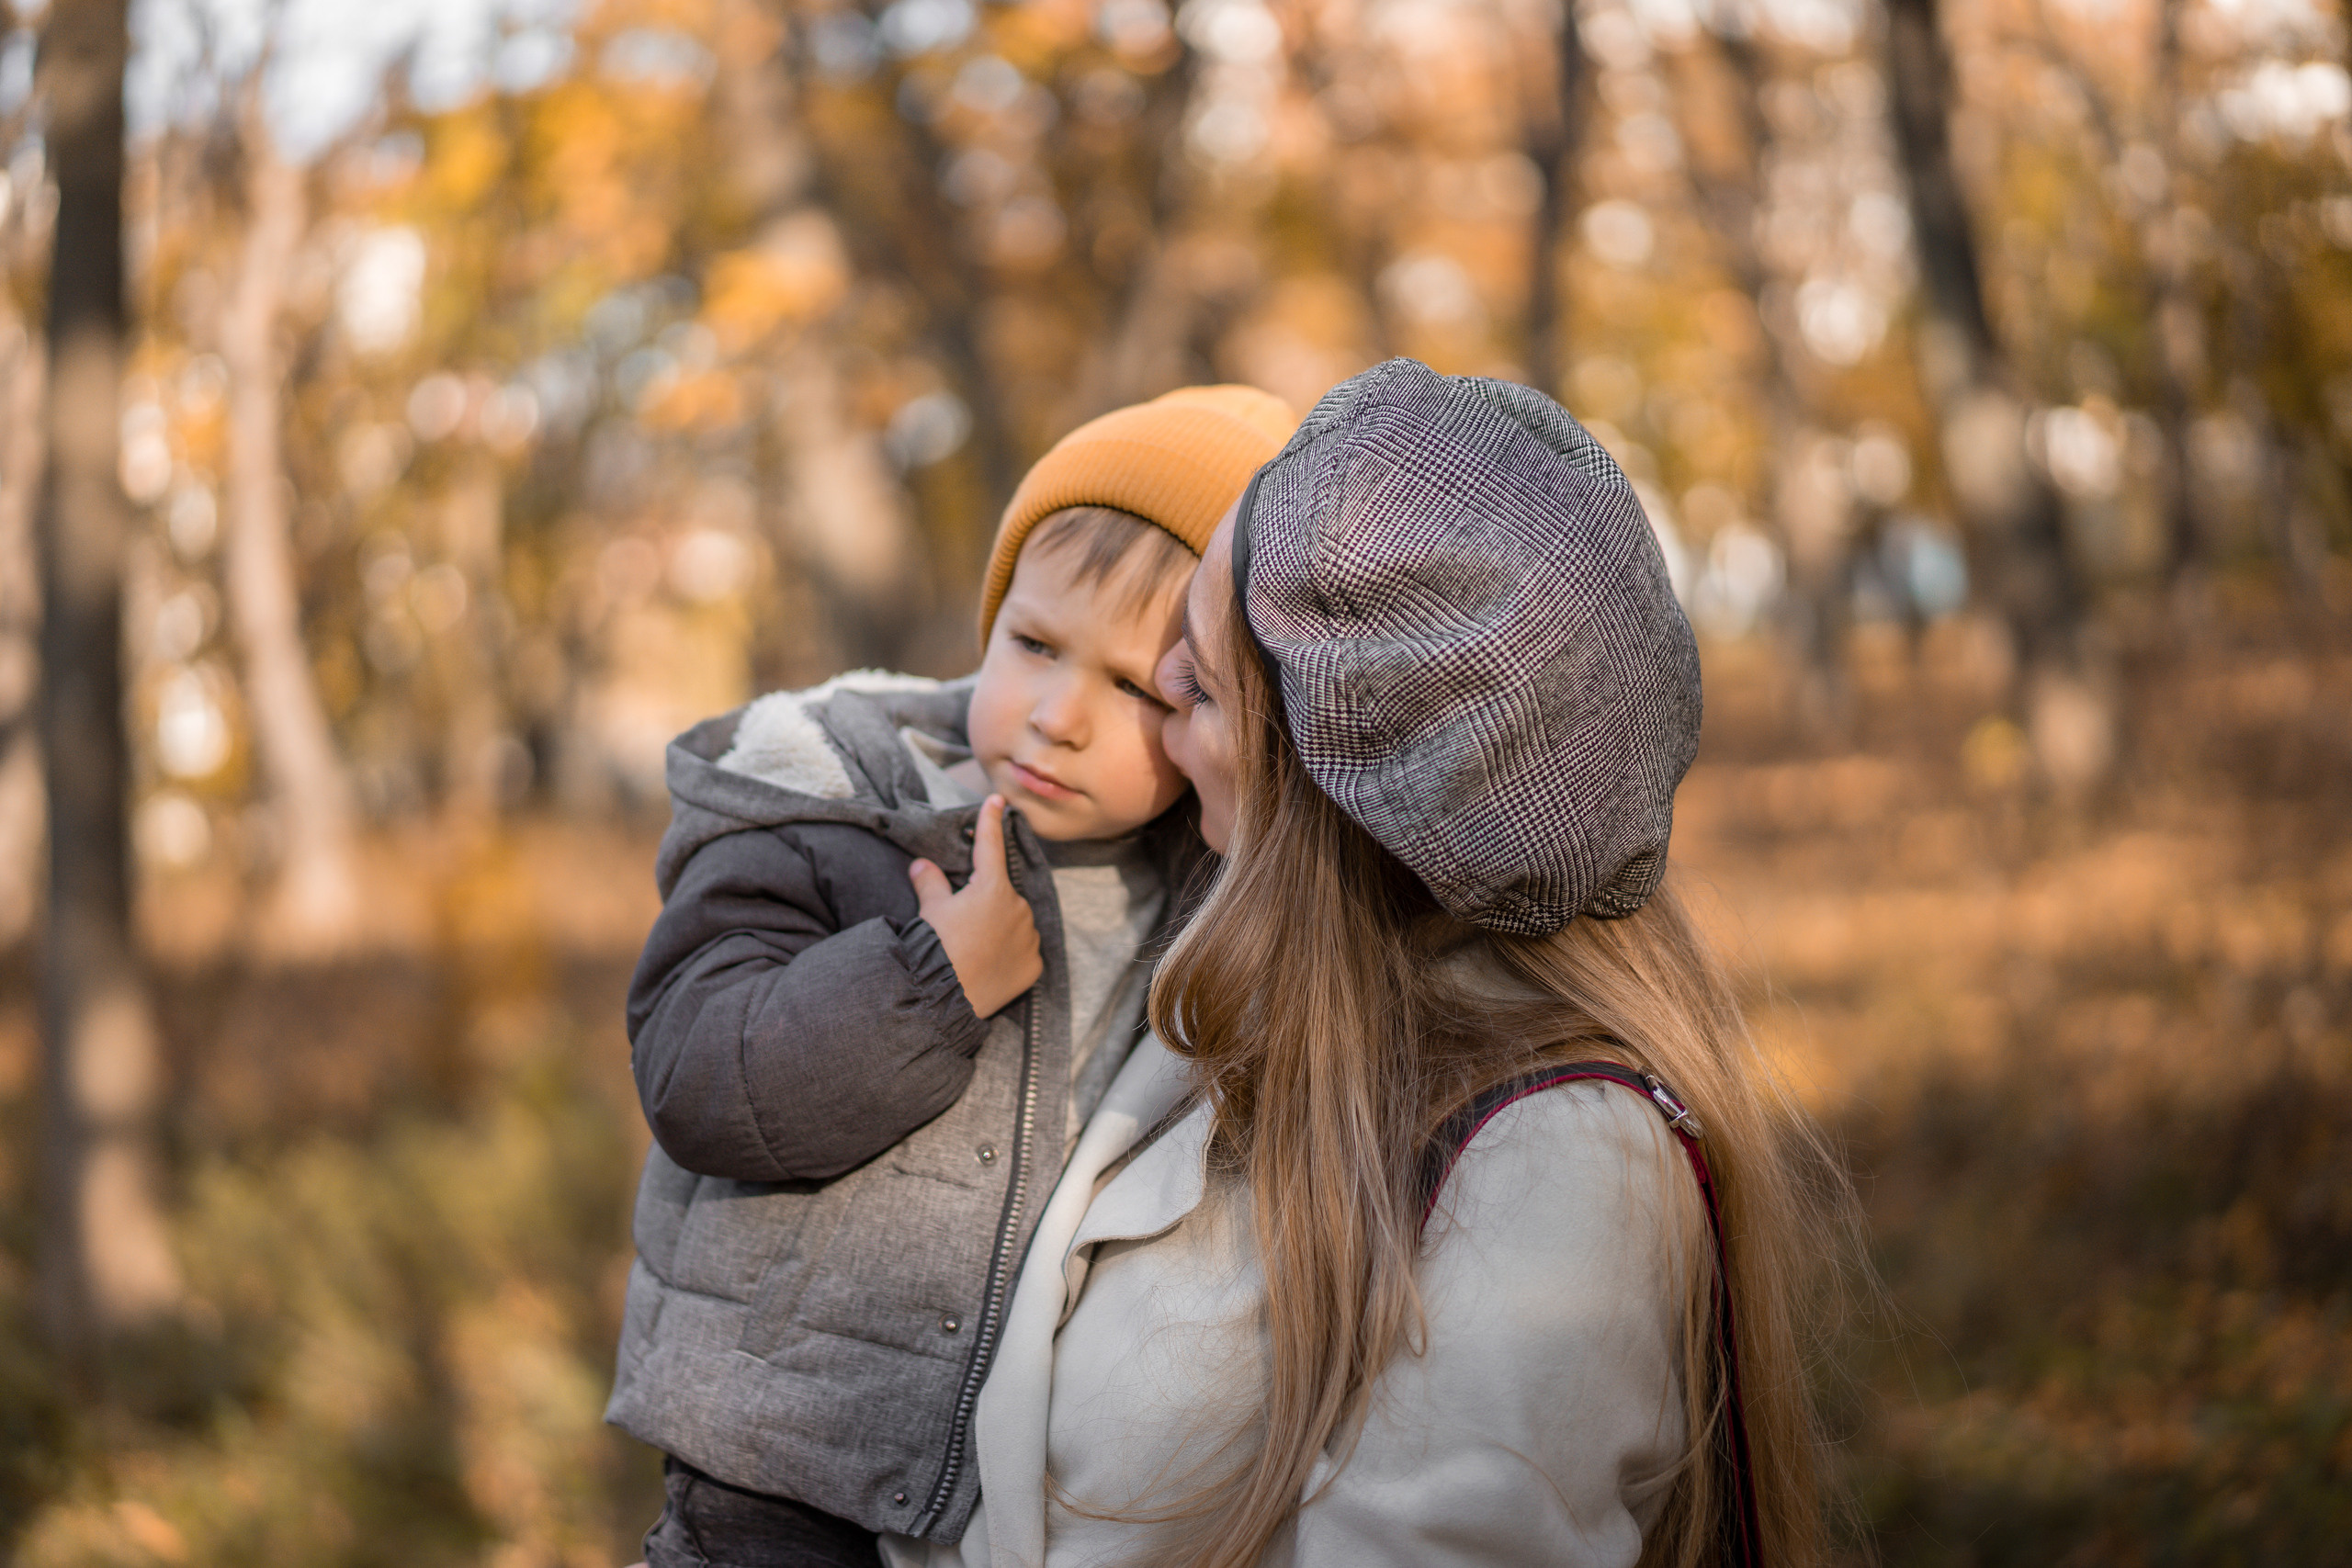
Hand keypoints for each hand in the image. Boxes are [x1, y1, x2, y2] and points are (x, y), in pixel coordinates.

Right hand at [909, 795, 1042, 1018]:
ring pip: (1016, 923)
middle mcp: (1019, 908)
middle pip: (1002, 895)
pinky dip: (1010, 953)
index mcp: (992, 887)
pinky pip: (1023, 951)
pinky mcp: (1034, 965)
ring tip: (973, 950)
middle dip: (986, 903)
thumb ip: (930, 883)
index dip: (990, 821)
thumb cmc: (937, 947)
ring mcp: (1030, 937)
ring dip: (1000, 928)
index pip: (990, 846)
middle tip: (962, 926)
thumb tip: (921, 864)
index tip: (997, 801)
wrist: (948, 997)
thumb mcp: (931, 911)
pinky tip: (989, 965)